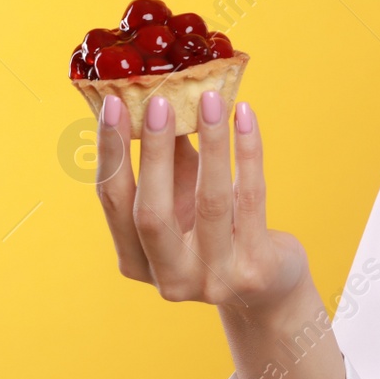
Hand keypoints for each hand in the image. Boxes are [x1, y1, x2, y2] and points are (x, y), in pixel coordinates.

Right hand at [96, 90, 310, 317]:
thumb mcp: (186, 196)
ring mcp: (212, 279)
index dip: (111, 152)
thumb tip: (158, 91)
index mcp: (135, 260)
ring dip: (211, 143)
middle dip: (153, 152)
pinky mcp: (253, 270)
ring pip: (209, 201)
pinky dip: (249, 152)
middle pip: (151, 212)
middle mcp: (167, 276)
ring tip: (212, 98)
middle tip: (160, 100)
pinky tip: (246, 116)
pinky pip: (251, 198)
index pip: (113, 202)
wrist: (268, 286)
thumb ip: (169, 155)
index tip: (113, 103)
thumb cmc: (219, 228)